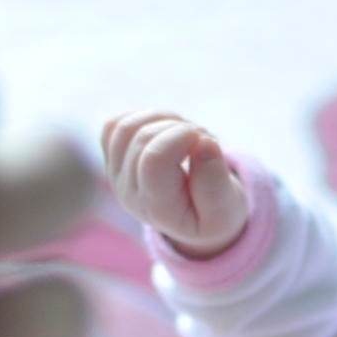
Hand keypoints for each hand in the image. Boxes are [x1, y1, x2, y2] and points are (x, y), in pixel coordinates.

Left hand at [100, 111, 249, 259]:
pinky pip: (115, 124)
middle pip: (143, 138)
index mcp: (157, 208)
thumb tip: (204, 143)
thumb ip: (216, 184)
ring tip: (187, 134)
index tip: (206, 140)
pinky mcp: (112, 158)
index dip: (183, 136)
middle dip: (180, 128)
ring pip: (126, 126)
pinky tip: (167, 131)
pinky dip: (144, 118)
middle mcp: (129, 193)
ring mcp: (116, 175)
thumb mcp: (225, 210)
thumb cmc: (214, 212)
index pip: (154, 160)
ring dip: (164, 119)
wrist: (196, 218)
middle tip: (204, 140)